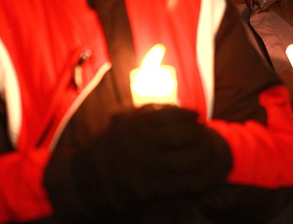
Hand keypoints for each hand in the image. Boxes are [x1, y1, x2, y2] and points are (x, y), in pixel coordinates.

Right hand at [46, 105, 232, 218]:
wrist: (87, 178)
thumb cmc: (109, 147)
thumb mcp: (123, 122)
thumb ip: (146, 111)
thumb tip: (175, 105)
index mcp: (138, 124)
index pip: (174, 114)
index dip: (189, 114)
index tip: (196, 116)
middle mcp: (145, 142)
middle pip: (187, 135)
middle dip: (199, 135)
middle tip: (202, 137)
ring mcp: (149, 165)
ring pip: (190, 159)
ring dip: (202, 158)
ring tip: (205, 157)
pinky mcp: (152, 187)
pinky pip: (185, 183)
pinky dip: (198, 180)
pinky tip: (200, 179)